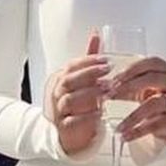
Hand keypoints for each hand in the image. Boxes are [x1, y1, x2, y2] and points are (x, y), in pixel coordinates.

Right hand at [48, 33, 110, 155]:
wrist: (69, 132)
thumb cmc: (78, 102)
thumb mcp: (83, 79)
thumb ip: (89, 59)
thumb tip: (96, 34)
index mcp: (61, 79)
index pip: (71, 66)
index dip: (88, 62)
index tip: (106, 60)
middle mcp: (57, 94)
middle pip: (68, 80)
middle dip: (89, 75)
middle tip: (108, 72)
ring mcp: (59, 111)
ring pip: (70, 99)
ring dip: (90, 94)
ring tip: (107, 91)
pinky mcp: (64, 128)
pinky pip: (73, 121)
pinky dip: (87, 117)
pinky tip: (101, 112)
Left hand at [107, 56, 165, 144]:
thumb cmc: (155, 97)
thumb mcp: (141, 87)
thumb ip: (124, 84)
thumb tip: (102, 86)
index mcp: (165, 70)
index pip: (150, 63)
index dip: (131, 69)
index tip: (114, 79)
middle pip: (152, 79)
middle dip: (128, 86)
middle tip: (110, 95)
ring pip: (154, 104)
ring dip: (132, 116)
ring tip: (118, 127)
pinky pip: (155, 125)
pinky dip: (138, 131)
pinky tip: (125, 136)